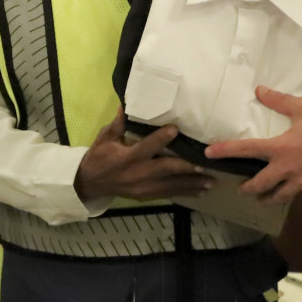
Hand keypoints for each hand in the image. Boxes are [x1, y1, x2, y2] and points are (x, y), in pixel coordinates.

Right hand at [74, 112, 213, 200]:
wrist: (89, 183)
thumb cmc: (99, 157)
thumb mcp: (104, 138)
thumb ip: (117, 124)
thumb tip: (126, 105)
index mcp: (127, 158)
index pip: (146, 147)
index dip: (161, 139)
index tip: (176, 130)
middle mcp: (138, 174)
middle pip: (165, 169)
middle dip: (186, 167)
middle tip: (204, 163)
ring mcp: (143, 187)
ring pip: (171, 185)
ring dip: (192, 183)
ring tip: (211, 181)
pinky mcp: (146, 196)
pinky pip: (169, 194)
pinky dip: (186, 192)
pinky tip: (201, 191)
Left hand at [205, 88, 301, 204]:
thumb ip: (278, 102)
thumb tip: (259, 91)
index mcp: (280, 148)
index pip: (246, 150)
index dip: (225, 151)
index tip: (209, 153)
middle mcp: (287, 169)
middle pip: (258, 186)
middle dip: (247, 189)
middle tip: (242, 189)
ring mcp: (301, 183)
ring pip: (277, 197)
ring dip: (267, 198)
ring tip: (263, 198)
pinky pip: (301, 193)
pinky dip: (296, 190)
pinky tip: (298, 185)